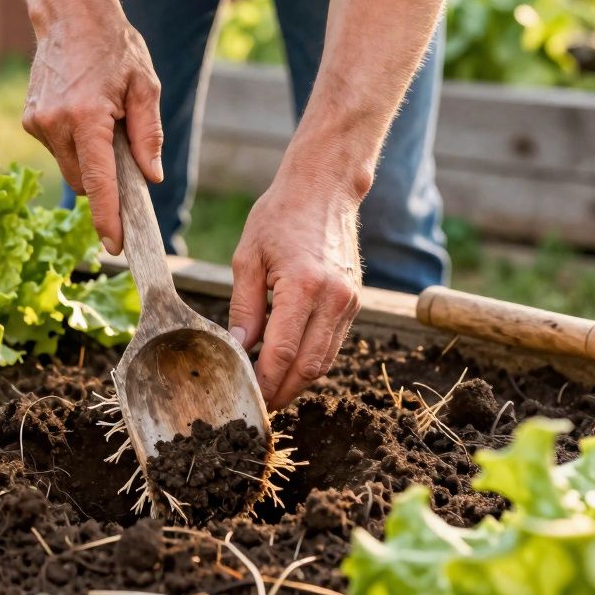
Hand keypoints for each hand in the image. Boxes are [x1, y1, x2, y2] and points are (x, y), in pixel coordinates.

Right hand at [22, 2, 163, 254]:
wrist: (69, 14)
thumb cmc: (114, 46)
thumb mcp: (145, 87)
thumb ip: (148, 136)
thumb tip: (151, 177)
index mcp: (87, 118)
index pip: (99, 183)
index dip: (108, 218)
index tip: (115, 246)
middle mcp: (56, 125)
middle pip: (84, 182)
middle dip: (104, 179)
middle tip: (123, 150)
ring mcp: (37, 123)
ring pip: (70, 168)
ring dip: (89, 159)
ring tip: (102, 118)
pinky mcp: (29, 120)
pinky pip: (58, 150)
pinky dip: (75, 144)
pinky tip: (83, 111)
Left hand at [228, 151, 366, 409]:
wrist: (325, 188)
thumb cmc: (280, 216)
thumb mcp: (248, 257)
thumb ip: (245, 307)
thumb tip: (239, 348)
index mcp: (304, 286)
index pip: (282, 353)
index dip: (265, 382)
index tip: (247, 397)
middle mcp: (334, 298)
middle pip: (308, 367)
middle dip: (282, 392)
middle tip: (258, 406)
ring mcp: (350, 302)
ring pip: (324, 361)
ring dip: (298, 382)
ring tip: (270, 391)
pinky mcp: (355, 302)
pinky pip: (333, 344)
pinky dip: (311, 361)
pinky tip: (288, 366)